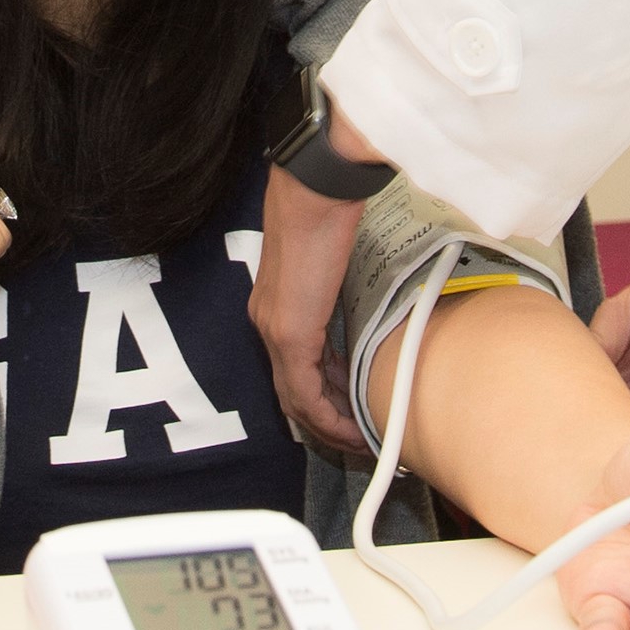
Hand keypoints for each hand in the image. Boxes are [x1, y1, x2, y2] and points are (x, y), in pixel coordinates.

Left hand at [251, 160, 367, 454]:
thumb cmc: (326, 207)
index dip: (322, 396)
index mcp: (275, 306)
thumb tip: (362, 302)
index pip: (294, 366)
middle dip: (327, 420)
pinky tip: (354, 429)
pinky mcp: (289, 334)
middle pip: (292, 392)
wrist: (316, 188)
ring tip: (362, 441)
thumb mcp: (332, 256)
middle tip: (360, 437)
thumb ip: (337, 285)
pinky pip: (305, 395)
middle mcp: (267, 323)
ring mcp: (275, 330)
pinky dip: (329, 418)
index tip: (352, 409)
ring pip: (296, 400)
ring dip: (329, 426)